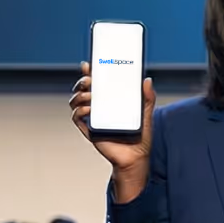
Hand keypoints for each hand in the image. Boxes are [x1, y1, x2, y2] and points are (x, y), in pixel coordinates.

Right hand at [70, 62, 156, 200]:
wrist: (135, 158)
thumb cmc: (140, 137)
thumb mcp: (146, 114)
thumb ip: (147, 98)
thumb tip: (147, 80)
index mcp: (110, 101)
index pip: (97, 83)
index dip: (90, 72)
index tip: (89, 64)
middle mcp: (99, 108)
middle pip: (83, 89)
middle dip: (82, 81)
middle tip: (89, 79)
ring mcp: (92, 118)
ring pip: (76, 101)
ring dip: (79, 94)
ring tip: (90, 95)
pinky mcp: (89, 130)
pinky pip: (77, 117)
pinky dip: (79, 110)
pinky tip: (88, 108)